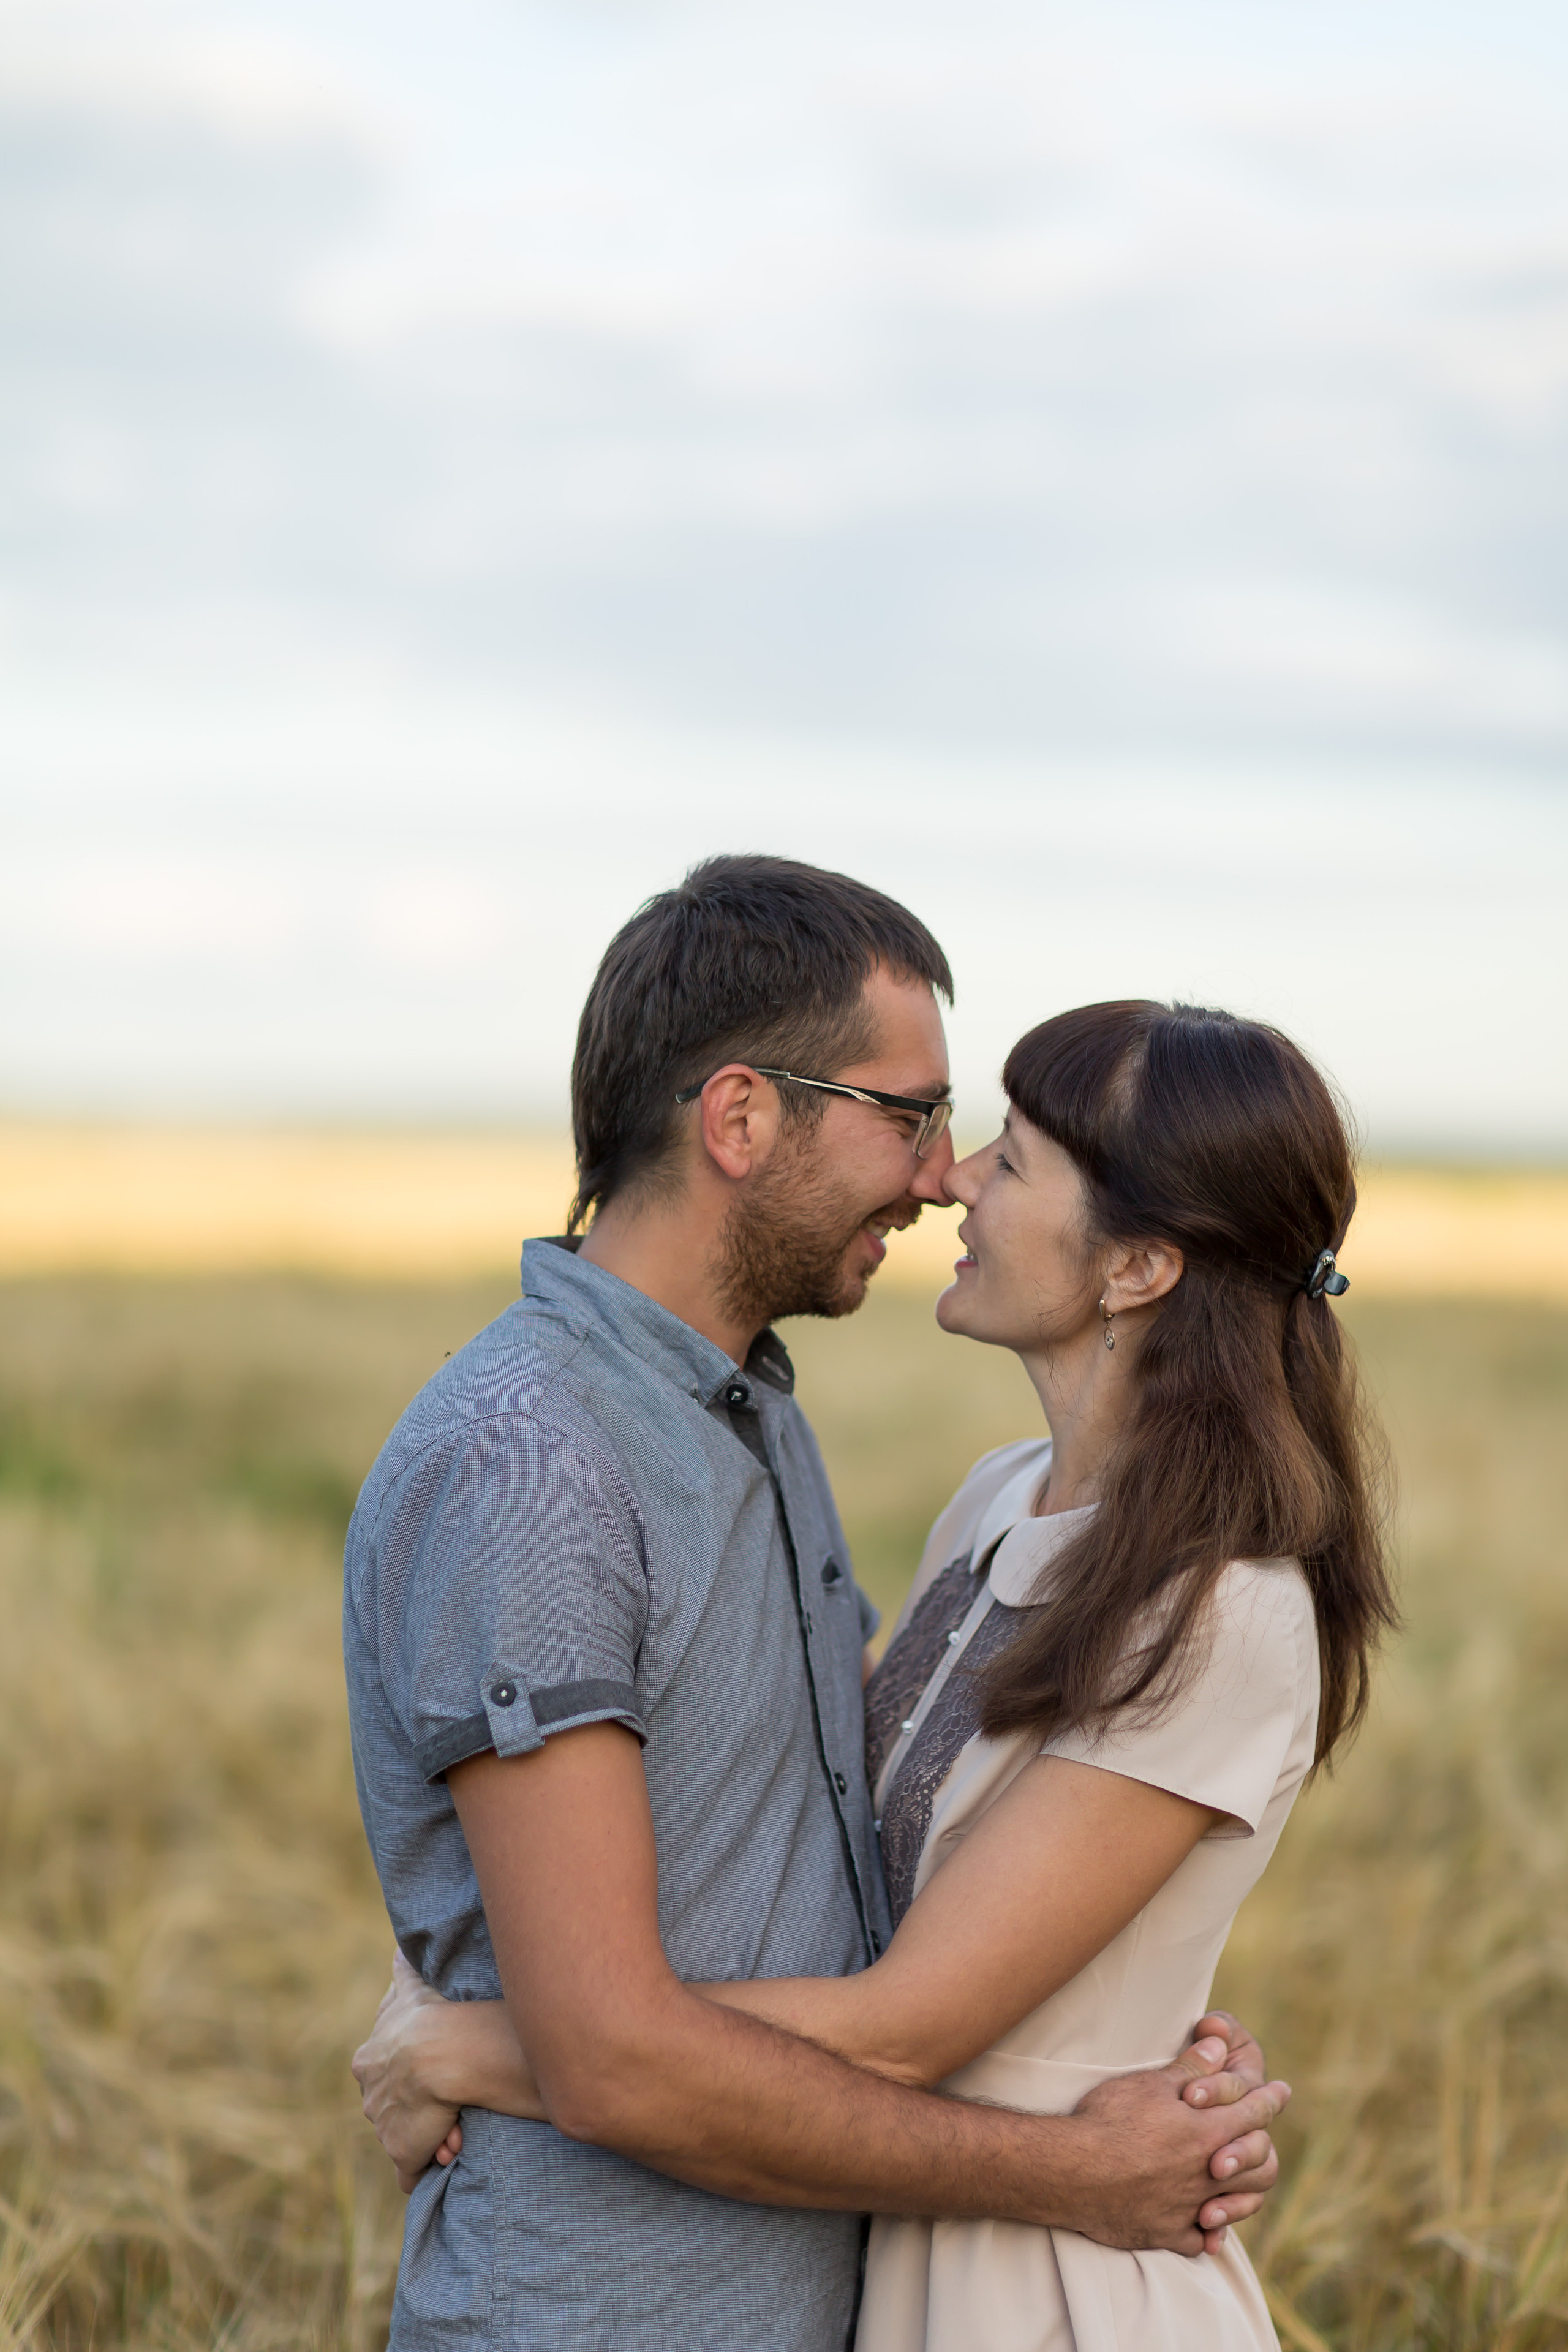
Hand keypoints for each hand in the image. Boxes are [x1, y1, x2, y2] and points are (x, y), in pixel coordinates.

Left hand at [351, 1952, 463, 2193]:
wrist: (439, 2053)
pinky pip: (414, 2169)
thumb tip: (400, 1949)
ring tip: (462, 2121)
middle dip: (423, 2109)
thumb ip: (403, 1973)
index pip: (386, 2077)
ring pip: (409, 2137)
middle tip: (454, 2100)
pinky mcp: (402, 2154)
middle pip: (393, 2110)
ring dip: (434, 2134)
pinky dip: (427, 2165)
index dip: (412, 2078)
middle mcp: (371, 2099)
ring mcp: (384, 2130)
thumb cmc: (430, 2016)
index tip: (437, 2075)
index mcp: (368, 2063)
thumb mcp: (411, 1987)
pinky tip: (450, 2150)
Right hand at [1068, 2041, 1288, 2256]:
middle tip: (1262, 2136)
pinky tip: (1203, 2227)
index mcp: (1208, 2132)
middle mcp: (1207, 2174)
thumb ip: (1192, 2068)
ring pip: (1237, 2206)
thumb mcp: (1151, 2084)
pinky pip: (1199, 2240)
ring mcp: (1189, 2208)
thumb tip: (1221, 2046)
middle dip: (1264, 2147)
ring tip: (1240, 2183)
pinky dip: (1205, 2233)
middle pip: (1261, 2166)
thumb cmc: (1110, 2119)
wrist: (1074, 2170)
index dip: (1271, 2099)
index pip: (1255, 2113)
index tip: (1282, 2091)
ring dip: (1243, 2193)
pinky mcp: (1166, 2233)